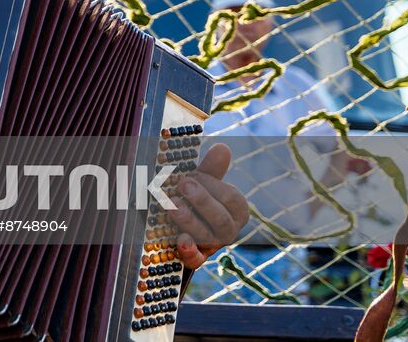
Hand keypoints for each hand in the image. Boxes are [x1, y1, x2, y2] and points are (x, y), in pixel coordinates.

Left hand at [170, 142, 250, 268]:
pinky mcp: (194, 258)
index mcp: (236, 211)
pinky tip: (181, 241)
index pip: (232, 199)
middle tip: (183, 184)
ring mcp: (211, 246)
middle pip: (222, 220)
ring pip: (207, 237)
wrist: (176, 226)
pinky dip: (189, 252)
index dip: (213, 186)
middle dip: (202, 201)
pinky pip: (196, 260)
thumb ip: (211, 169)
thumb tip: (223, 147)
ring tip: (172, 205)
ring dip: (189, 220)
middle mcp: (227, 230)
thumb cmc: (194, 198)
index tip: (193, 174)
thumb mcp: (201, 183)